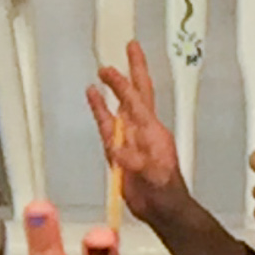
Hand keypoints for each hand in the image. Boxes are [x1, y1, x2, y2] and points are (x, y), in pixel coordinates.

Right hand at [85, 41, 202, 230]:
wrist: (161, 208)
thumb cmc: (162, 192)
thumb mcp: (153, 177)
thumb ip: (136, 163)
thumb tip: (119, 150)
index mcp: (153, 131)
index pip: (137, 101)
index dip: (125, 84)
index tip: (113, 69)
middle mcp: (142, 128)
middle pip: (137, 93)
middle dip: (134, 70)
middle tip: (131, 47)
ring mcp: (129, 137)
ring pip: (121, 105)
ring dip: (114, 87)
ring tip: (104, 69)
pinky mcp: (117, 148)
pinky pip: (106, 124)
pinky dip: (99, 109)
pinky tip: (92, 96)